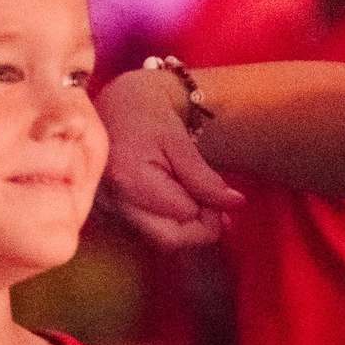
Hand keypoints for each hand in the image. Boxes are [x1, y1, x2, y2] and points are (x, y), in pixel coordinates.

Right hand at [95, 68, 245, 247]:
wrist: (111, 104)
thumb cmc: (144, 113)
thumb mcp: (178, 139)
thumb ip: (205, 177)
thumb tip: (236, 204)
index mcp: (131, 180)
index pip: (184, 215)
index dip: (209, 210)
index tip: (219, 194)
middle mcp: (115, 204)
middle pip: (169, 241)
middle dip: (199, 229)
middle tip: (213, 206)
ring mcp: (108, 213)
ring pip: (157, 241)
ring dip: (183, 227)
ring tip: (194, 199)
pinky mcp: (107, 216)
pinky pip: (144, 233)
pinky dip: (165, 223)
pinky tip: (173, 203)